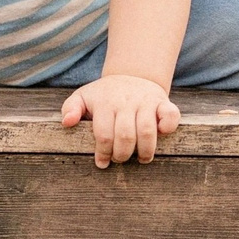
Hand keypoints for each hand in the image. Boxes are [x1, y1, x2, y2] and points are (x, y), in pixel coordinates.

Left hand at [63, 73, 178, 166]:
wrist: (132, 75)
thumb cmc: (105, 94)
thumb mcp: (84, 96)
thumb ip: (71, 108)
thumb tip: (67, 123)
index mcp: (105, 102)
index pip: (103, 134)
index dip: (103, 152)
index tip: (102, 163)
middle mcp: (126, 101)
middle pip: (125, 135)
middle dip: (122, 154)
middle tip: (120, 159)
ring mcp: (146, 101)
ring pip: (147, 130)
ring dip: (145, 150)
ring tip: (142, 159)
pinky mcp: (162, 102)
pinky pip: (170, 115)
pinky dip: (168, 126)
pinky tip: (162, 135)